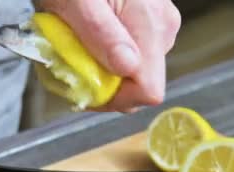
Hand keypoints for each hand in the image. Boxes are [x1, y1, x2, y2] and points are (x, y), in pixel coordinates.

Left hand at [41, 0, 180, 111]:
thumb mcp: (77, 5)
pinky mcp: (147, 26)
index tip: (83, 91)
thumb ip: (102, 35)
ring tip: (75, 52)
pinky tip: (86, 45)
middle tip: (71, 69)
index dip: (114, 100)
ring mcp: (157, 27)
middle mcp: (162, 29)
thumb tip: (128, 68)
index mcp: (150, 26)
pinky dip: (104, 60)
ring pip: (132, 74)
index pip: (148, 90)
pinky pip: (128, 58)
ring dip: (101, 74)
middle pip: (139, 85)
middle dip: (103, 87)